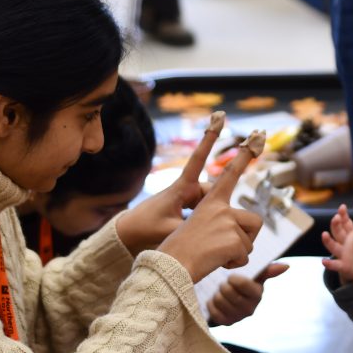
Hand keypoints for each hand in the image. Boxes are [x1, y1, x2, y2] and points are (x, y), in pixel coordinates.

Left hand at [116, 113, 224, 254]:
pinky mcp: (184, 211)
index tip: (219, 117)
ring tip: (212, 231)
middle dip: (220, 204)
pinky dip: (207, 219)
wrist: (127, 236)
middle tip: (225, 219)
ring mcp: (185, 201)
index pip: (198, 159)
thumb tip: (213, 229)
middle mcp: (185, 190)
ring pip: (211, 203)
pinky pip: (203, 211)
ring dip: (213, 215)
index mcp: (181, 188)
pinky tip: (210, 233)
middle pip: (213, 190)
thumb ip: (191, 229)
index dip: (209, 139)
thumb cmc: (144, 228)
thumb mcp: (168, 230)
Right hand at [157, 127, 262, 282]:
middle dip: (247, 238)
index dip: (244, 156)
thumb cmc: (181, 251)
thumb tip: (237, 235)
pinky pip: (245, 256)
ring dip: (238, 253)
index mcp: (211, 201)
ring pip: (249, 242)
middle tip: (224, 248)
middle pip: (254, 221)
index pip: (231, 174)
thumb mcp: (199, 228)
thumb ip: (219, 224)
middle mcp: (221, 207)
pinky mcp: (232, 238)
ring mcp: (227, 221)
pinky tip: (214, 262)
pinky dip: (233, 264)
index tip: (257, 136)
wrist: (171, 265)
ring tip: (214, 255)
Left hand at [207, 263, 288, 325]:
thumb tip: (286, 266)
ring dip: (216, 294)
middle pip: (227, 291)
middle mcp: (250, 309)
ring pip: (218, 300)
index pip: (241, 283)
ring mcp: (237, 318)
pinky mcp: (225, 323)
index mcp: (257, 294)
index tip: (232, 277)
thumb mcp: (255, 277)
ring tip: (221, 294)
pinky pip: (212, 310)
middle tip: (225, 286)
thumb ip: (268, 270)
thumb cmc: (243, 286)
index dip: (233, 278)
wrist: (229, 303)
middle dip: (223, 286)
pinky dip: (211, 304)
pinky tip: (216, 303)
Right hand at [321, 204, 352, 284]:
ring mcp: (341, 253)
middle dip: (336, 224)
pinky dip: (329, 263)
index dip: (343, 215)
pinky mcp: (341, 265)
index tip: (342, 207)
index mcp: (350, 234)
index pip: (346, 223)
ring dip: (328, 240)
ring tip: (324, 234)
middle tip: (335, 217)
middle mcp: (343, 242)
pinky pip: (334, 264)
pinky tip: (324, 261)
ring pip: (333, 245)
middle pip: (338, 231)